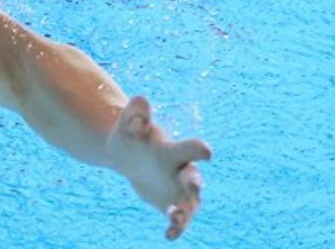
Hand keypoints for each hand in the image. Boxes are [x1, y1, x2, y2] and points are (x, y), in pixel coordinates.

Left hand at [106, 96, 211, 240]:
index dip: (198, 149)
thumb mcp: (128, 123)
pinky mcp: (173, 204)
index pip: (188, 148)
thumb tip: (140, 100)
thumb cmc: (131, 136)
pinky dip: (177, 227)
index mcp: (172, 150)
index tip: (207, 152)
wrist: (127, 155)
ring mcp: (179, 190)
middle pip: (193, 178)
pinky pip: (179, 219)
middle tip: (192, 186)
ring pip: (189, 204)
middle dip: (194, 183)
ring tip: (173, 216)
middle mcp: (181, 170)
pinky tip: (169, 235)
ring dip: (185, 211)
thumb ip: (136, 113)